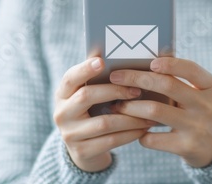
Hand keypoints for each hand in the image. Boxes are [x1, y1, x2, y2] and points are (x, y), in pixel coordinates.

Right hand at [53, 57, 154, 171]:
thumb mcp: (90, 97)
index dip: (84, 69)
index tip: (102, 61)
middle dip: (115, 91)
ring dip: (130, 117)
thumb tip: (121, 59)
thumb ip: (99, 81)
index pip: (70, 78)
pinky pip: (111, 141)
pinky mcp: (82, 151)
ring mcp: (70, 134)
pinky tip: (143, 129)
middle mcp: (61, 113)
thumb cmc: (93, 113)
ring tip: (149, 113)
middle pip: (86, 96)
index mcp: (62, 94)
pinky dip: (130, 134)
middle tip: (138, 90)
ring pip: (104, 122)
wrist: (84, 149)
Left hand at [109, 57, 211, 167]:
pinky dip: (140, 133)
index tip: (150, 62)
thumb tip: (145, 64)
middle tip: (116, 78)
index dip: (170, 64)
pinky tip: (135, 130)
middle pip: (167, 86)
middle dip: (137, 79)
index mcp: (211, 87)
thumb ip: (183, 80)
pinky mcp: (186, 146)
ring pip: (155, 111)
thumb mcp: (203, 93)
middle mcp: (206, 105)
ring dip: (131, 107)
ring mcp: (196, 127)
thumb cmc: (202, 112)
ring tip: (118, 105)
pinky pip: (154, 138)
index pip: (191, 69)